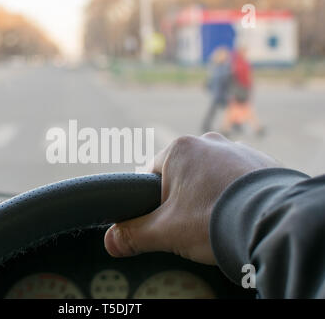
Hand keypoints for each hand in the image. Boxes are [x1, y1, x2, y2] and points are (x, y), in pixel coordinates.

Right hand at [104, 132, 279, 264]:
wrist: (273, 222)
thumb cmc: (214, 219)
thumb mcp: (165, 231)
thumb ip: (133, 234)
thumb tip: (111, 241)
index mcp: (180, 150)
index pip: (150, 173)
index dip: (151, 200)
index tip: (161, 220)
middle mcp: (208, 142)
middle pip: (181, 175)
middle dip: (181, 198)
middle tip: (189, 224)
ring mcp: (237, 149)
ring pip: (210, 175)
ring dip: (208, 194)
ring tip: (216, 220)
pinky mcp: (260, 162)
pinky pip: (237, 178)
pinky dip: (233, 193)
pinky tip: (237, 213)